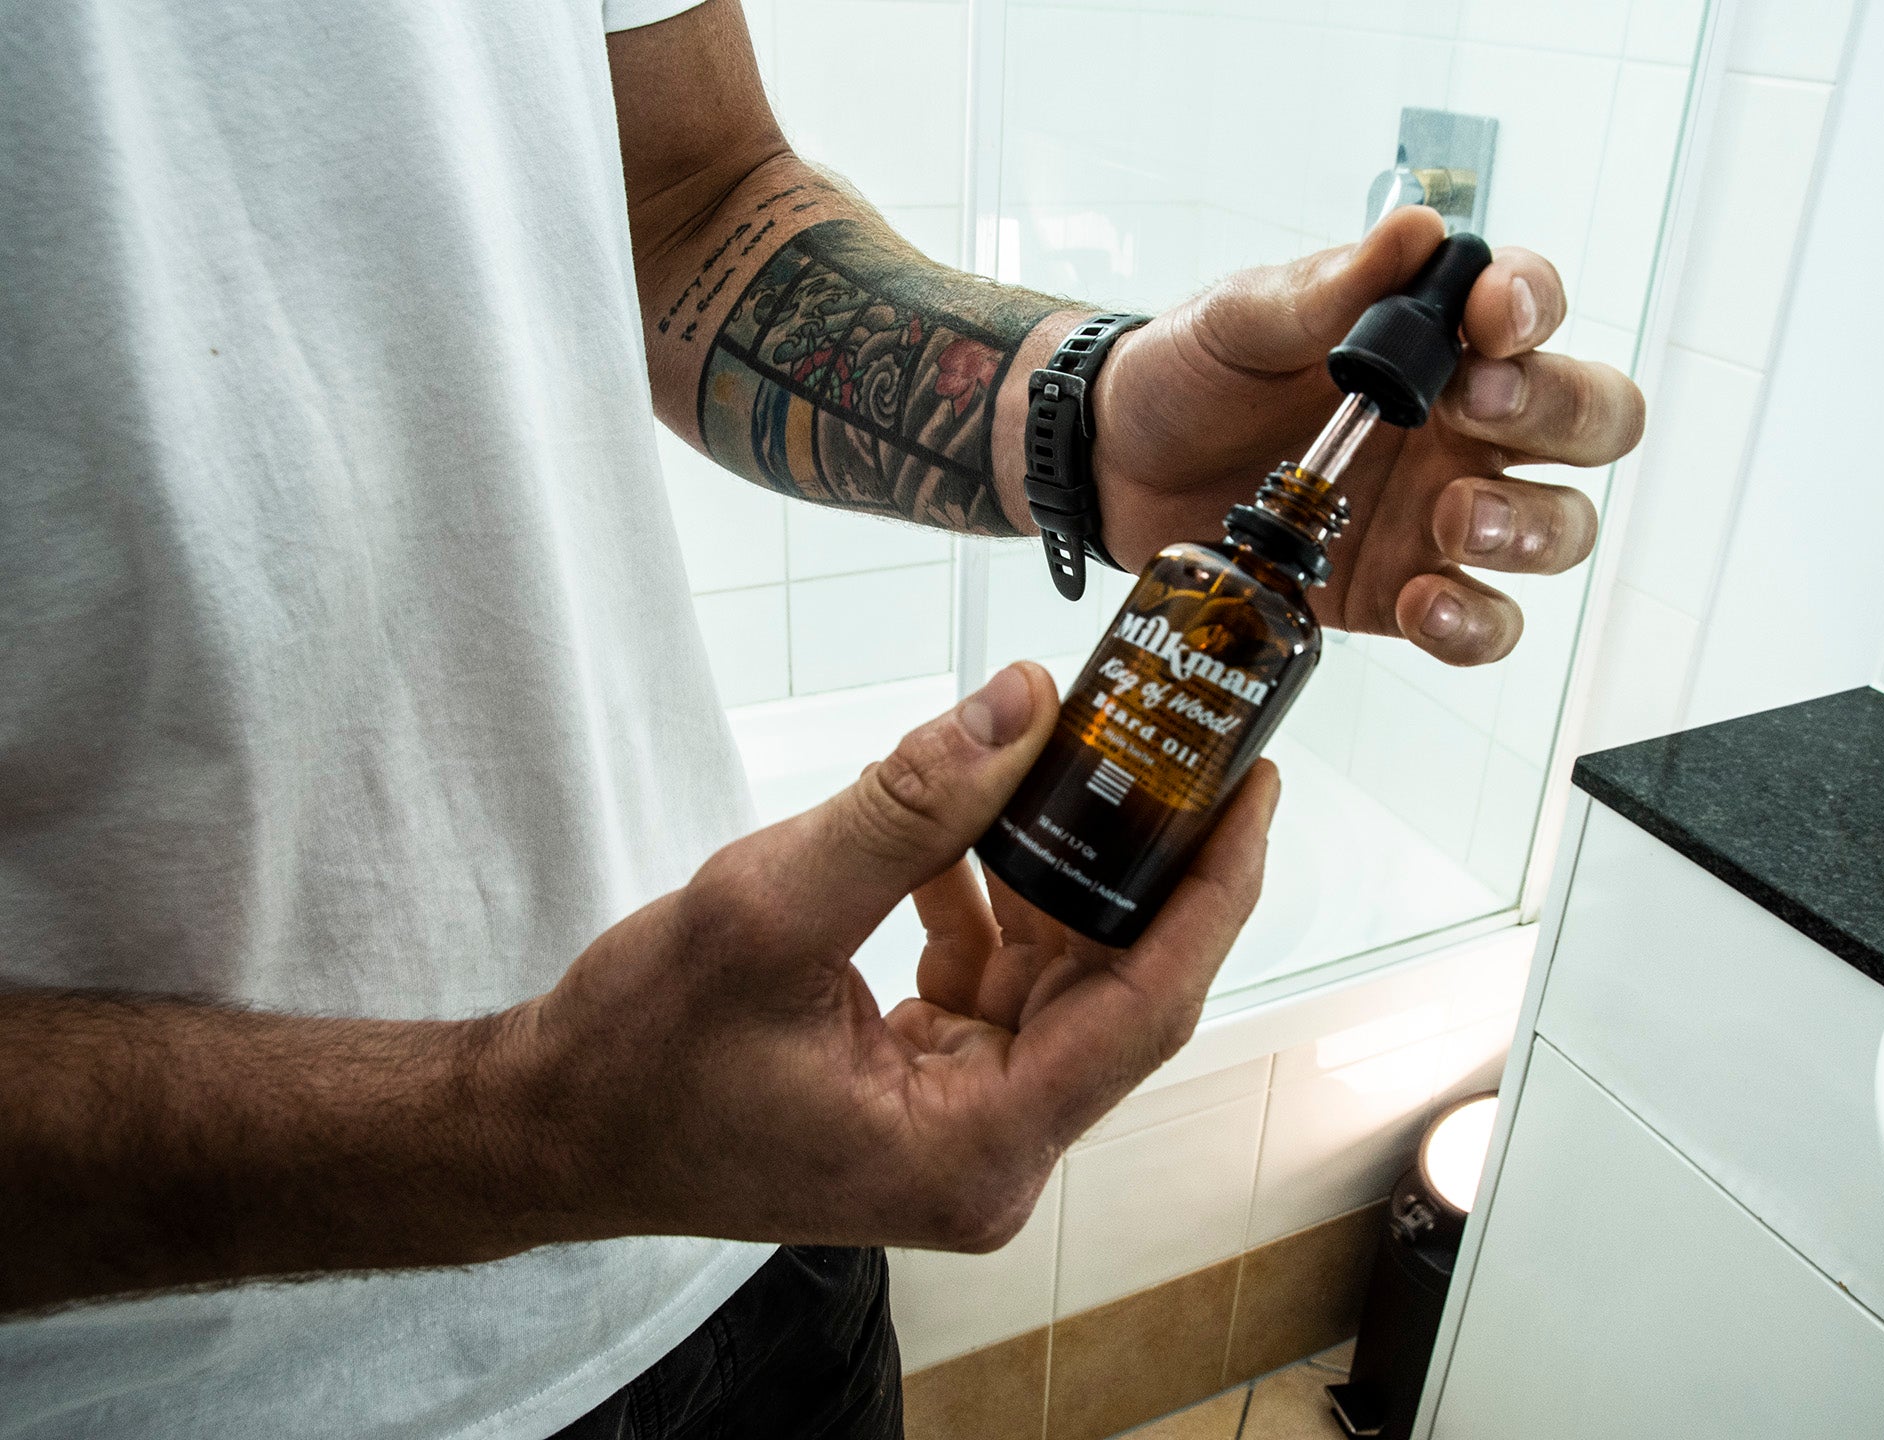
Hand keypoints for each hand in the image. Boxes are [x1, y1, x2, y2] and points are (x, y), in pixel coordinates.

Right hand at [509, 663, 1278, 1250]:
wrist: (550, 1127)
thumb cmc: (634, 1057)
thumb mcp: (766, 909)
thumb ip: (905, 807)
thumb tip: (1022, 704)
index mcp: (973, 1148)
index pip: (1147, 1007)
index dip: (1213, 889)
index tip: (1252, 786)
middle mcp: (989, 1154)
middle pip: (1113, 987)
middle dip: (1135, 860)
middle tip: (1164, 740)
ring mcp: (961, 1127)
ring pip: (1054, 975)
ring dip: (1048, 870)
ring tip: (1051, 760)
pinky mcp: (928, 1091)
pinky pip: (993, 980)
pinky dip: (981, 901)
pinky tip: (950, 831)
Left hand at [1088, 206, 1642, 665]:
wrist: (1116, 465)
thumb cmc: (1189, 375)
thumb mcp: (1243, 318)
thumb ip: (1328, 288)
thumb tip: (1416, 230)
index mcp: (1434, 341)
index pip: (1532, 309)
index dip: (1535, 307)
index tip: (1492, 319)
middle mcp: (1463, 427)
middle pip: (1591, 422)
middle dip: (1560, 416)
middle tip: (1473, 413)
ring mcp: (1441, 517)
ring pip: (1560, 529)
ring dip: (1530, 527)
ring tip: (1453, 518)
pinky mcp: (1403, 595)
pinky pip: (1484, 623)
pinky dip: (1474, 622)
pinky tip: (1422, 600)